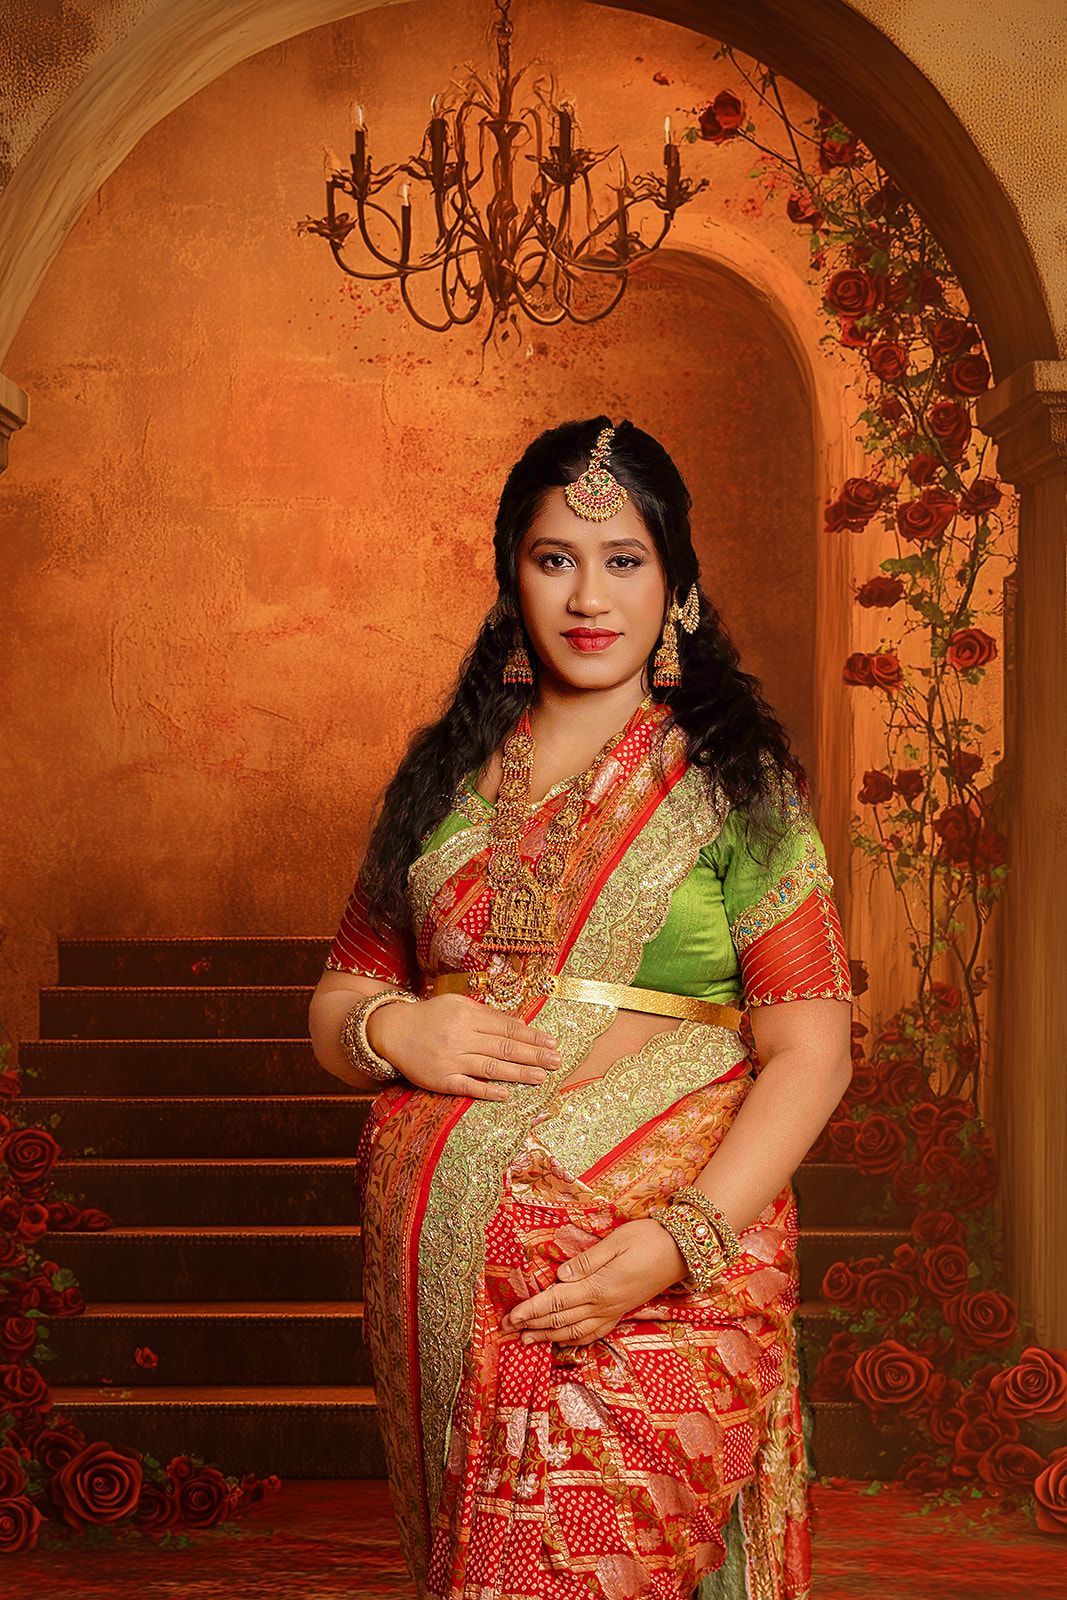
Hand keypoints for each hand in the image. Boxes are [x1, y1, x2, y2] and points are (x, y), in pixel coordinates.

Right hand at [366, 992, 563, 1099]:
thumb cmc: (431, 1016)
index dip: (531, 1034)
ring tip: (541, 1076)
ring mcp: (451, 1059)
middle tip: (557, 1061)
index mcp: (467, 1015)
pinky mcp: (440, 1079)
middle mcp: (461, 1036)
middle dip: (533, 1054)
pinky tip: (507, 1094)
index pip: (507, 1026)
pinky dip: (487, 1090)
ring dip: (519, 1072)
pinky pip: (467, 1086)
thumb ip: (487, 1014)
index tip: (551, 1041)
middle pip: (504, 1046)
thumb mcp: (458, 1004)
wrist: (393, 1030)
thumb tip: (519, 1023)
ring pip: (491, 1067)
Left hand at [500, 1218, 686, 1346]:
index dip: (530, 1310)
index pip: (556, 1302)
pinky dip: (574, 1339)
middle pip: (560, 1320)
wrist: (682, 1252)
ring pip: (574, 1331)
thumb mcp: (616, 1242)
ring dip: (548, 1336)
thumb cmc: (648, 1239)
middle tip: (507, 1331)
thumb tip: (560, 1275)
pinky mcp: (621, 1311)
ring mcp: (613, 1311)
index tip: (510, 1317)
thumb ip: (586, 1261)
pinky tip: (564, 1340)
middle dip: (532, 1326)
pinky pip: (593, 1332)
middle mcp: (604, 1305)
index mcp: (598, 1287)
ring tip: (527, 1339)